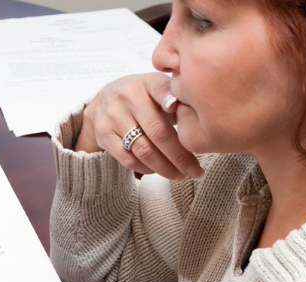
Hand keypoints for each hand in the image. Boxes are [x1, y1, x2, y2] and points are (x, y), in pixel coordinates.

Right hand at [75, 72, 202, 179]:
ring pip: (143, 149)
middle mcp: (128, 96)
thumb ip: (179, 101)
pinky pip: (128, 159)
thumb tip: (201, 122)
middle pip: (157, 131)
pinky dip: (146, 169)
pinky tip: (159, 171)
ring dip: (165, 167)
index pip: (160, 90)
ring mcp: (113, 116)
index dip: (170, 100)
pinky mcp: (104, 134)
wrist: (105, 99)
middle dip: (180, 156)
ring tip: (181, 175)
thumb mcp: (159, 90)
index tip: (180, 111)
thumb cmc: (144, 98)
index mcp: (147, 82)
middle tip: (195, 171)